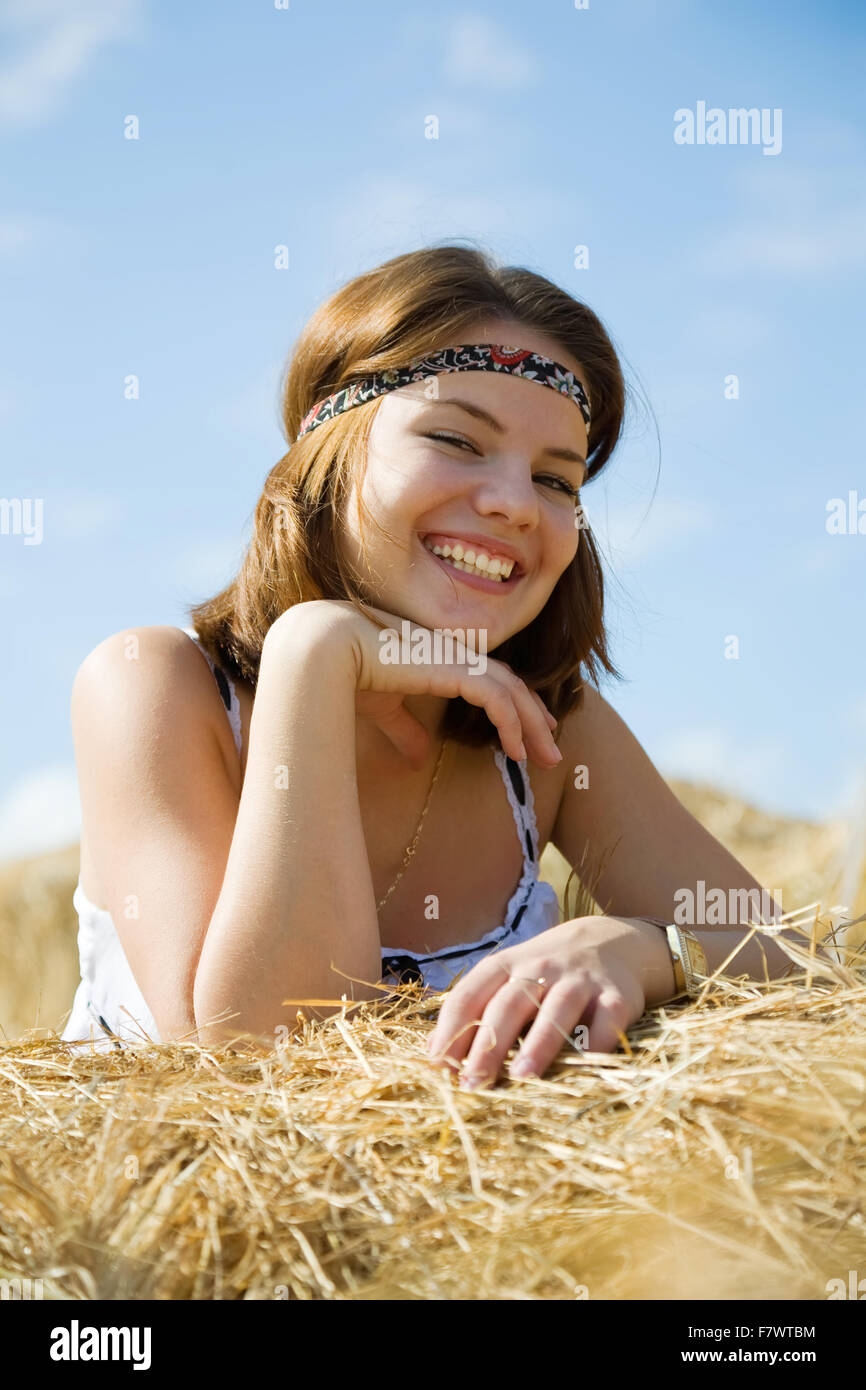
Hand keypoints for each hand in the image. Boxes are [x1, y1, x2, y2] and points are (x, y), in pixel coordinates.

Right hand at [275, 597, 561, 771]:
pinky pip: (497, 698)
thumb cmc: (345, 673)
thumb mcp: (383, 709)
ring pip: (512, 691)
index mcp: (437, 656)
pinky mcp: (454, 669)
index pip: (489, 678)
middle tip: (551, 751)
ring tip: (547, 758)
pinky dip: (512, 723)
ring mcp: (456, 658)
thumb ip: (404, 729)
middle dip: (534, 718)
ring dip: (533, 726)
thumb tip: (418, 760)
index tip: (527, 732)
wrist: (326, 651)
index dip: (513, 703)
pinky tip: (516, 750)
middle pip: (509, 684)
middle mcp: (453, 652)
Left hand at [425, 916, 673, 1088]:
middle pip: (509, 1004)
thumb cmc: (544, 973)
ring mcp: (580, 980)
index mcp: (505, 965)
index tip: (438, 1066)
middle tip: (473, 1082)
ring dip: (540, 1043)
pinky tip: (585, 1069)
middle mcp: (541, 968)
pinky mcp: (617, 996)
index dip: (452, 1029)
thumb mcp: (504, 980)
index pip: (470, 994)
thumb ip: (473, 1011)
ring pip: (557, 1009)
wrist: (608, 941)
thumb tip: (433, 1053)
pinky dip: (597, 1044)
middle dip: (490, 1044)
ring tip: (523, 1078)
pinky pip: (607, 1020)